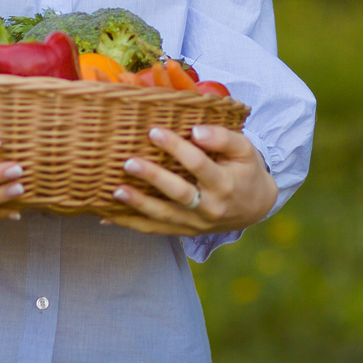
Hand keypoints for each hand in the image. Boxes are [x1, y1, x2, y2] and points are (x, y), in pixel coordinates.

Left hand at [105, 125, 276, 235]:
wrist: (255, 207)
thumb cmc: (246, 171)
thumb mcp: (245, 150)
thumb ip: (223, 138)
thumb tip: (196, 131)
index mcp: (224, 184)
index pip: (198, 165)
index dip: (177, 147)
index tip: (154, 131)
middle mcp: (209, 208)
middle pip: (178, 193)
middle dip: (153, 178)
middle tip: (129, 162)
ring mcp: (195, 223)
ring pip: (163, 216)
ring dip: (138, 205)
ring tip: (115, 191)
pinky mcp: (183, 231)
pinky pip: (154, 230)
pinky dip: (131, 224)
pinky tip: (107, 217)